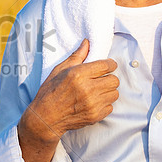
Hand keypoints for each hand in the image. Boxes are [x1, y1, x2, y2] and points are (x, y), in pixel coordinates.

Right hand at [16, 39, 118, 161]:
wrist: (46, 118)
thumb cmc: (50, 92)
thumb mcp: (60, 70)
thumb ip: (77, 56)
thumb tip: (87, 43)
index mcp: (78, 74)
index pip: (107, 65)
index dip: (109, 64)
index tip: (107, 66)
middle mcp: (87, 89)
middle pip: (114, 80)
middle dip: (109, 78)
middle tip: (100, 80)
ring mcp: (92, 104)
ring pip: (115, 93)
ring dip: (108, 91)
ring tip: (97, 91)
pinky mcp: (95, 116)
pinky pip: (110, 107)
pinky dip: (104, 104)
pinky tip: (94, 102)